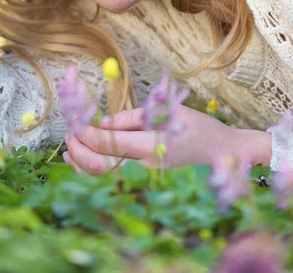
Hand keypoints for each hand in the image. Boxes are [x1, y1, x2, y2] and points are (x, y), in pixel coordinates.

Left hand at [63, 105, 271, 174]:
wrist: (222, 153)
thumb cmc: (197, 126)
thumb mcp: (166, 111)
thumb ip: (131, 117)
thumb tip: (102, 123)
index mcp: (150, 146)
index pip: (106, 142)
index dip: (85, 131)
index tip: (75, 119)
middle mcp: (144, 167)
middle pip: (98, 165)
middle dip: (78, 148)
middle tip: (70, 130)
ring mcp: (145, 178)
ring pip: (102, 178)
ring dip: (81, 162)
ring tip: (70, 145)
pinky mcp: (146, 182)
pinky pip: (113, 181)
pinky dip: (93, 172)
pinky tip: (82, 161)